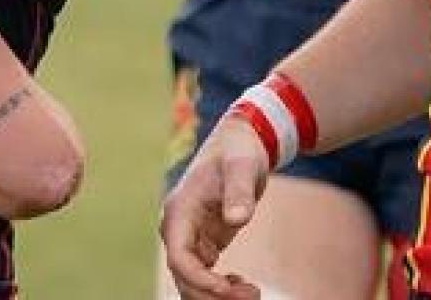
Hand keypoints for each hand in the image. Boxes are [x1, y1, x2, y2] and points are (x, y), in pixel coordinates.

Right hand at [159, 116, 268, 299]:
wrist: (238, 145)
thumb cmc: (238, 152)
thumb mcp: (242, 167)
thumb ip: (240, 191)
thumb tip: (238, 219)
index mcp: (179, 211)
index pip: (178, 257)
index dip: (199, 279)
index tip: (228, 288)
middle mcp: (178, 228)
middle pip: (183, 276)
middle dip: (212, 293)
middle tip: (252, 294)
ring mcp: (188, 237)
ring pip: (190, 280)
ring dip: (216, 295)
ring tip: (252, 292)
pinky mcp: (202, 242)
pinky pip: (202, 275)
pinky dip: (219, 288)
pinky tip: (243, 285)